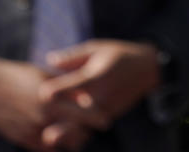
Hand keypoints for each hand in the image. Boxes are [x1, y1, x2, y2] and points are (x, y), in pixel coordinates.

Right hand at [0, 55, 90, 150]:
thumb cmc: (20, 76)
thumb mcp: (46, 76)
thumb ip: (66, 88)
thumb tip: (88, 98)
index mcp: (51, 99)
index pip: (83, 114)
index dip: (97, 119)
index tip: (105, 122)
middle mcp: (42, 117)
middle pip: (75, 134)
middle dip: (84, 133)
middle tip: (88, 128)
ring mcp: (31, 131)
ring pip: (61, 145)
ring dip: (70, 141)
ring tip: (74, 133)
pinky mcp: (22, 139)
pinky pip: (45, 149)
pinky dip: (54, 146)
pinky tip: (56, 137)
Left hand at [39, 39, 160, 130]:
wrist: (147, 70)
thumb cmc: (118, 55)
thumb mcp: (96, 48)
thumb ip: (72, 57)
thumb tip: (49, 59)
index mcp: (95, 76)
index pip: (72, 86)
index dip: (55, 90)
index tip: (41, 93)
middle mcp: (99, 96)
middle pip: (76, 112)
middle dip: (59, 119)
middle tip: (43, 129)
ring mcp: (105, 109)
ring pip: (83, 126)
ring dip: (67, 132)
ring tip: (50, 140)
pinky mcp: (108, 116)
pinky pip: (90, 128)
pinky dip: (78, 134)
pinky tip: (64, 140)